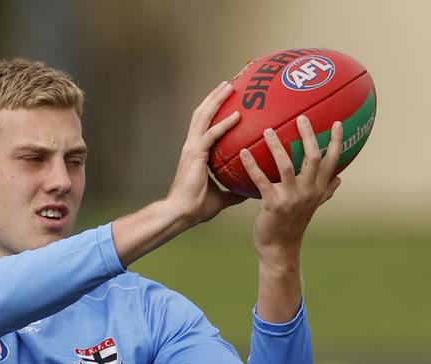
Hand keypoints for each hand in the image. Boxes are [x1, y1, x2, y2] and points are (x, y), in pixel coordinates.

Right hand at [165, 81, 246, 225]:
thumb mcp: (221, 197)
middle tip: (229, 83)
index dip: (214, 109)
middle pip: (202, 113)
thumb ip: (233, 191)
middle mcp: (192, 145)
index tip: (226, 98)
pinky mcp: (195, 154)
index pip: (205, 124)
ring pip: (204, 116)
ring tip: (230, 86)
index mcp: (196, 152)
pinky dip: (224, 123)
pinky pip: (212, 134)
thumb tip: (249, 191)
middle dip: (214, 96)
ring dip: (217, 100)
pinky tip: (237, 115)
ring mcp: (192, 148)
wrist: (181, 214)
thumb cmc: (197, 207)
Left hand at [239, 116, 342, 264]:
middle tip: (301, 117)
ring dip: (276, 146)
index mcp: (319, 190)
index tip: (337, 121)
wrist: (280, 248)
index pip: (332, 161)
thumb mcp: (312, 207)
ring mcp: (291, 198)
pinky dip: (252, 165)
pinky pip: (261, 180)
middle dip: (308, 136)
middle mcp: (308, 192)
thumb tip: (340, 178)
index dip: (335, 141)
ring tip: (268, 130)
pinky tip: (243, 152)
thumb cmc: (293, 225)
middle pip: (312, 158)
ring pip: (286, 165)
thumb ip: (326, 191)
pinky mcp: (273, 204)